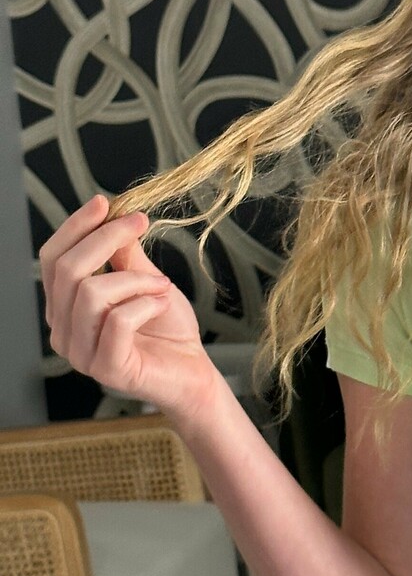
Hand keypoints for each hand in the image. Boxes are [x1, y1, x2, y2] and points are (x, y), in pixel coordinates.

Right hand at [40, 194, 219, 422]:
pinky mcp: (106, 369)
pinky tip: (162, 303)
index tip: (105, 203)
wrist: (193, 372)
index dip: (75, 228)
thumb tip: (112, 217)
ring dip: (135, 279)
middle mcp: (63, 332)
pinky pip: (117, 321)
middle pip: (67, 271)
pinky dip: (145, 303)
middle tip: (140, 224)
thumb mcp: (146, 281)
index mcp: (64, 308)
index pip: (53, 260)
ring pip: (91, 293)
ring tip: (162, 285)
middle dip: (106, 239)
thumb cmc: (168, 330)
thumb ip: (124, 256)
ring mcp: (81, 354)